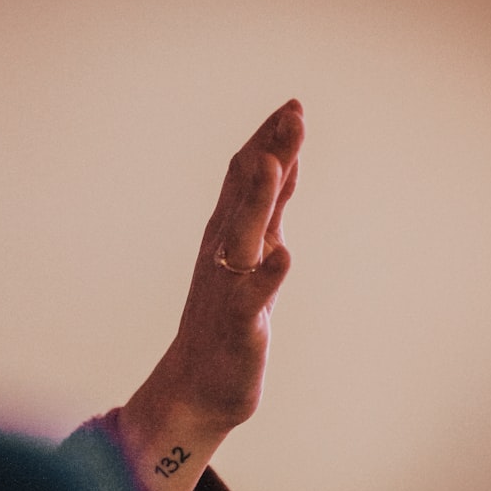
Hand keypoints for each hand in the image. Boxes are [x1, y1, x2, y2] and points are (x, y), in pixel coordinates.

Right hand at [119, 100, 303, 490]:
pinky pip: (250, 299)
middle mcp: (225, 253)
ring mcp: (229, 286)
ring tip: (275, 163)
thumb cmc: (227, 315)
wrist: (197, 386)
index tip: (293, 104)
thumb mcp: (250, 251)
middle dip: (270, 151)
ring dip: (259, 200)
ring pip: (245, 236)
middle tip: (293, 111)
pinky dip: (265, 277)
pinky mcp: (238, 324)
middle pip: (247, 194)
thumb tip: (283, 157)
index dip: (269, 140)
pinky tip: (282, 257)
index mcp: (230, 234)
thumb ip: (267, 206)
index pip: (248, 177)